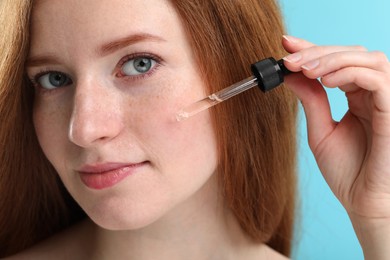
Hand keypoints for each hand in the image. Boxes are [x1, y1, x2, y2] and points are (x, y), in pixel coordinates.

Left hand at [282, 35, 389, 257]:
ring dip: (332, 59)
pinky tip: (325, 81)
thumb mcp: (320, 131)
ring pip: (367, 58)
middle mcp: (372, 94)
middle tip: (290, 60)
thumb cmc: (346, 171)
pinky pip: (377, 79)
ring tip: (305, 70)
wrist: (362, 202)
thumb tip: (291, 74)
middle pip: (352, 53)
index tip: (285, 44)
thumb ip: (311, 101)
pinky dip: (349, 73)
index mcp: (356, 97)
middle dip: (317, 52)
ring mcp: (385, 100)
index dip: (312, 48)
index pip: (337, 61)